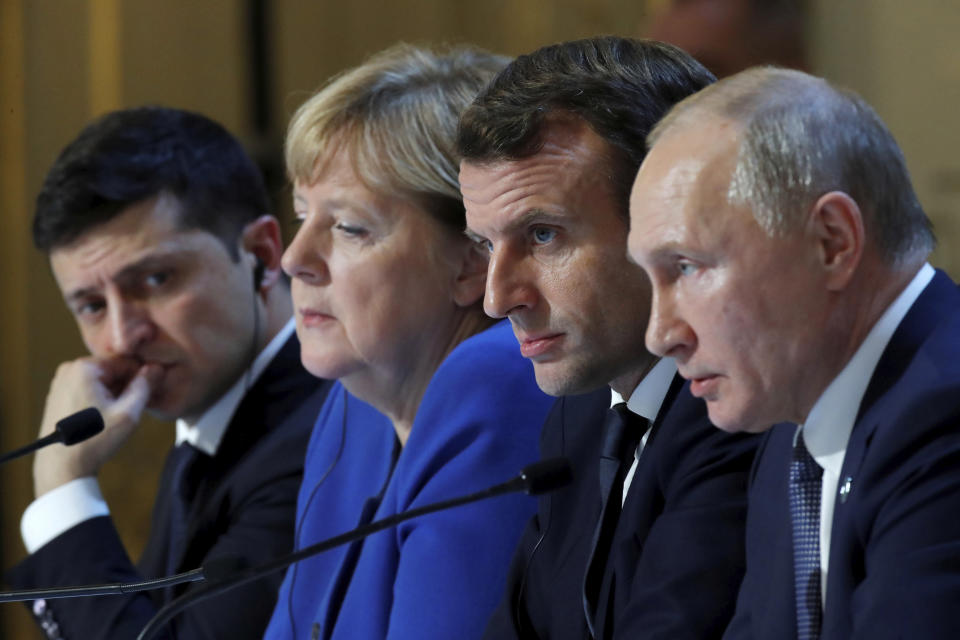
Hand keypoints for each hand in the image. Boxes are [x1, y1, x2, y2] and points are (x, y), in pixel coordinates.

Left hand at [33, 356, 162, 496]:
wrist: (61, 466)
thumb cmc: (95, 440)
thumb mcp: (128, 413)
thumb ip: (144, 386)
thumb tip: (156, 368)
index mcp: (85, 368)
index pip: (125, 362)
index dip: (142, 377)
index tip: (151, 393)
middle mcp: (69, 369)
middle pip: (112, 370)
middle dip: (126, 386)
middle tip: (135, 408)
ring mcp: (61, 382)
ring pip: (101, 381)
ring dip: (114, 394)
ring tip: (119, 416)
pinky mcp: (58, 395)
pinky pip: (88, 389)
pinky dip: (100, 399)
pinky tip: (105, 418)